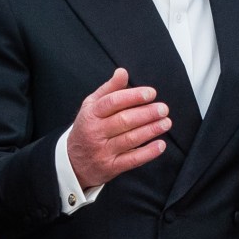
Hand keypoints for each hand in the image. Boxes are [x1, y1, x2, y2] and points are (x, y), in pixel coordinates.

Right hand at [67, 68, 170, 188]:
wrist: (73, 161)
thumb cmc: (87, 128)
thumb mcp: (91, 106)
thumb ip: (109, 89)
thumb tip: (122, 72)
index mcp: (91, 114)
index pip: (112, 102)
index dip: (133, 96)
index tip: (151, 93)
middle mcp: (95, 132)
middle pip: (123, 121)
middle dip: (146, 114)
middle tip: (163, 109)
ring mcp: (102, 151)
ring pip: (130, 139)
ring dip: (151, 130)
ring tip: (166, 123)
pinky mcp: (111, 167)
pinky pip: (132, 159)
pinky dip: (148, 153)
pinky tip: (160, 145)